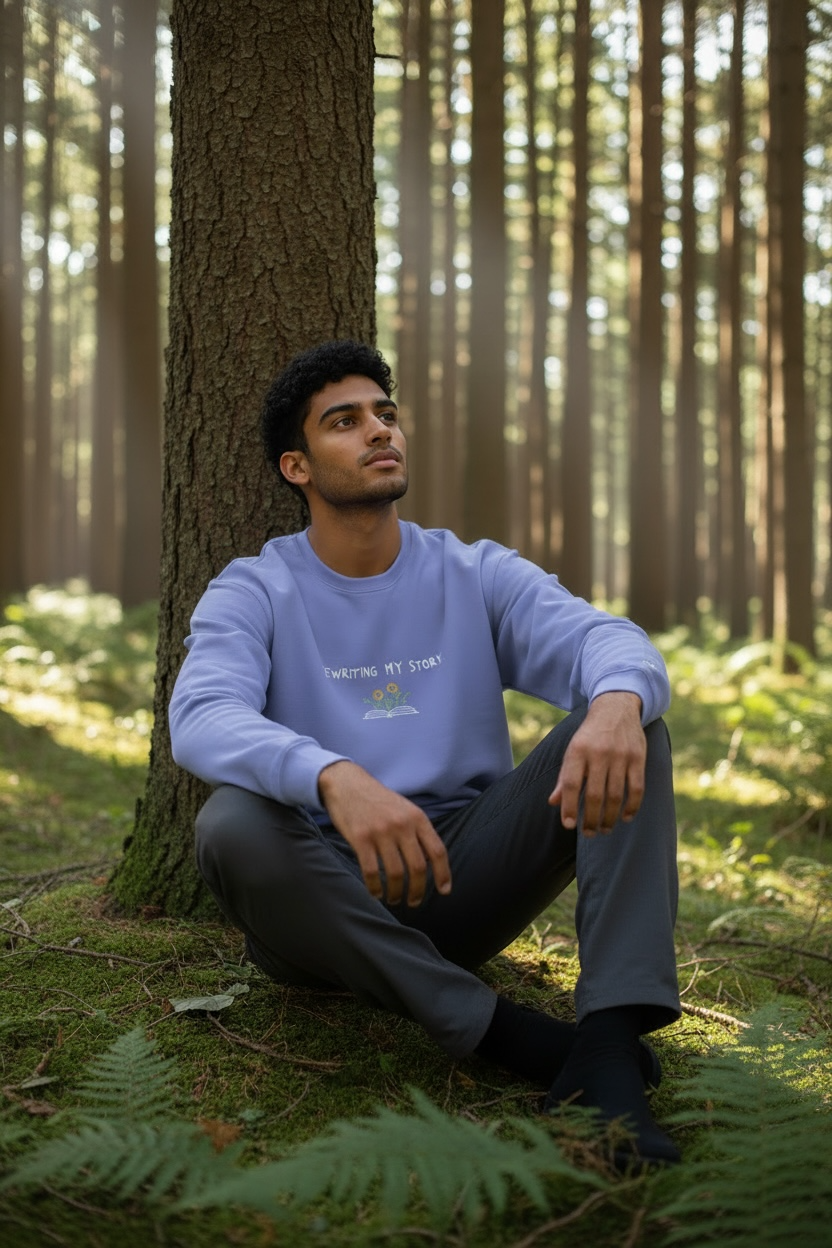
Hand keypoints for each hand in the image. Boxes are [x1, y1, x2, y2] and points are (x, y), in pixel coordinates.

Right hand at [318, 760, 451, 905]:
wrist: (347, 783)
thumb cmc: (378, 801)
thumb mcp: (405, 809)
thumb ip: (418, 831)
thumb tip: (432, 862)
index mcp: (417, 817)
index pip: (437, 851)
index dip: (444, 874)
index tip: (444, 891)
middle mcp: (402, 825)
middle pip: (418, 867)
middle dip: (418, 891)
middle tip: (414, 902)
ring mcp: (381, 831)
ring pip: (395, 873)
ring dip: (396, 892)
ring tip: (394, 899)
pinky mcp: (360, 838)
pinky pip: (371, 871)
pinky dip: (375, 888)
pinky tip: (376, 894)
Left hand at [548, 692, 645, 835]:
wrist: (616, 707)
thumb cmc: (590, 736)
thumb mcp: (572, 750)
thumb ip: (564, 777)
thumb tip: (553, 803)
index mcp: (577, 750)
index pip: (570, 784)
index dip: (568, 807)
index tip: (569, 825)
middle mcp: (598, 753)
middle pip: (593, 795)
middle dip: (590, 819)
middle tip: (589, 833)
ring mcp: (620, 755)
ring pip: (615, 795)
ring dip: (610, 818)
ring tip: (605, 829)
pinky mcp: (638, 757)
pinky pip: (636, 788)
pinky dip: (631, 806)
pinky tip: (625, 818)